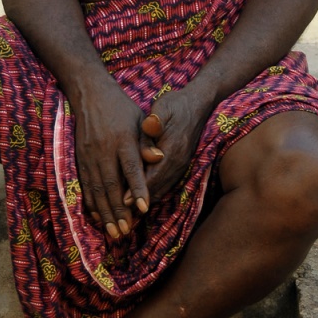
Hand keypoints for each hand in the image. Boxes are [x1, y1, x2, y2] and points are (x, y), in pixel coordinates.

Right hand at [72, 83, 150, 238]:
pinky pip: (85, 185)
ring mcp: (89, 155)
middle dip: (118, 210)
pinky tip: (97, 217)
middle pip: (112, 184)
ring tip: (113, 231)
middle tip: (125, 231)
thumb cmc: (122, 109)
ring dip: (105, 212)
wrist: (90, 95)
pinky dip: (91, 203)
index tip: (143, 208)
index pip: (131, 167)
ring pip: (97, 188)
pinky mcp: (80, 159)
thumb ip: (148, 141)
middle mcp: (105, 150)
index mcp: (124, 140)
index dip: (137, 188)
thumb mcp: (140, 120)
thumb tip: (159, 158)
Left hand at [133, 88, 211, 203]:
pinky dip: (152, 192)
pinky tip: (140, 196)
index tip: (122, 201)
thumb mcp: (163, 108)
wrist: (198, 104)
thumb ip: (155, 121)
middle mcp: (179, 163)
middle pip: (157, 189)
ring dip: (146, 200)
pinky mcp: (180, 166)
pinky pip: (165, 184)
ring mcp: (181, 166)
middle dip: (139, 202)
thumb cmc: (175, 105)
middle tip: (120, 213)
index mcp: (173, 150)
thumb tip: (150, 126)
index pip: (153, 176)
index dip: (137, 190)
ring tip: (127, 211)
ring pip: (162, 190)